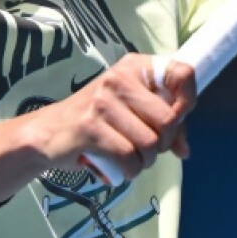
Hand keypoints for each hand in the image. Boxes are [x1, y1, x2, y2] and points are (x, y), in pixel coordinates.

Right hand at [34, 54, 197, 181]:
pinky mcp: (90, 127)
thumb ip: (162, 125)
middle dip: (164, 143)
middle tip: (148, 149)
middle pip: (168, 119)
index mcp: (135, 67)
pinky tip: (123, 169)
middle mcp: (119, 78)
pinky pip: (129, 157)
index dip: (188, 100)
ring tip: (133, 159)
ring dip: (146, 161)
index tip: (177, 119)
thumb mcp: (131, 111)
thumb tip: (184, 150)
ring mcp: (103, 101)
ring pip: (150, 143)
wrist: (48, 132)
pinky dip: (132, 171)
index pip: (182, 74)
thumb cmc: (97, 120)